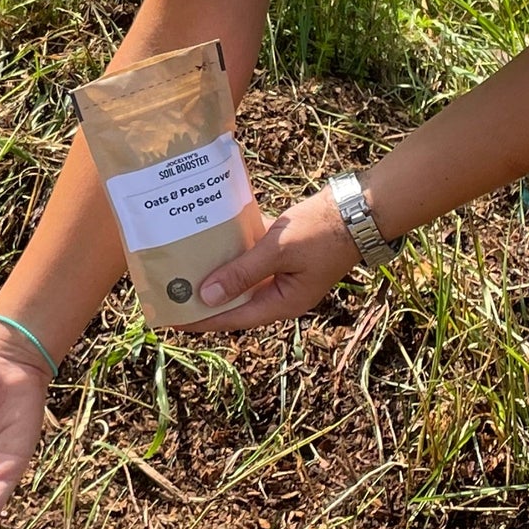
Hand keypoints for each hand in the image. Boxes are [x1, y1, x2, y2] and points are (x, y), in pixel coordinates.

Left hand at [186, 187, 360, 329]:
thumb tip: (205, 296)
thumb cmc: (322, 231)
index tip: (171, 320)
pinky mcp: (285, 255)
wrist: (359, 208)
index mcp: (282, 303)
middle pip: (234, 302)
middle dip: (203, 299)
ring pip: (242, 280)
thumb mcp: (277, 251)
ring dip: (216, 274)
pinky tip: (211, 241)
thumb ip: (241, 273)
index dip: (201, 320)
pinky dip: (234, 253)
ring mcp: (284, 275)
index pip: (233, 318)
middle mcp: (281, 294)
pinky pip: (253, 259)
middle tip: (169, 294)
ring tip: (183, 269)